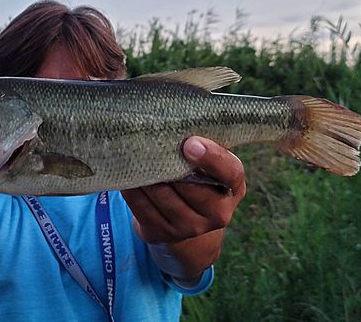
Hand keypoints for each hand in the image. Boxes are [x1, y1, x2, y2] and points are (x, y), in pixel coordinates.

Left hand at [122, 136, 245, 275]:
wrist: (188, 218)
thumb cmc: (198, 176)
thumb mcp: (209, 163)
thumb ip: (200, 147)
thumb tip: (173, 126)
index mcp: (233, 188)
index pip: (230, 172)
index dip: (211, 158)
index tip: (190, 144)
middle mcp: (217, 213)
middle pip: (189, 186)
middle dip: (168, 164)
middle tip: (149, 143)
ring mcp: (190, 228)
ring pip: (162, 196)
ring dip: (146, 176)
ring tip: (133, 155)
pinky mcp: (163, 234)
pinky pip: (142, 208)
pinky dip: (133, 190)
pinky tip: (127, 176)